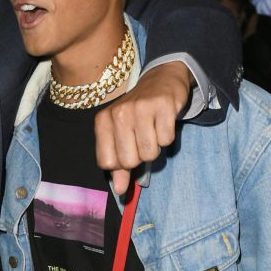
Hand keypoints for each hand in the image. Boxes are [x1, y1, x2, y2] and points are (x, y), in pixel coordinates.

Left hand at [95, 61, 191, 194]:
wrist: (160, 79)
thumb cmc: (137, 113)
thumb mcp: (121, 135)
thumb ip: (119, 166)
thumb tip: (120, 190)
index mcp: (103, 121)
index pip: (107, 163)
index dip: (121, 163)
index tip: (127, 150)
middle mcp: (118, 113)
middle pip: (130, 161)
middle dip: (140, 156)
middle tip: (142, 137)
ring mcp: (140, 108)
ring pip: (150, 153)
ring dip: (155, 146)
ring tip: (153, 129)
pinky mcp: (163, 106)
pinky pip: (166, 140)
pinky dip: (168, 136)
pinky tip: (164, 121)